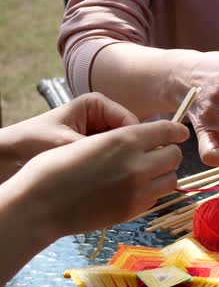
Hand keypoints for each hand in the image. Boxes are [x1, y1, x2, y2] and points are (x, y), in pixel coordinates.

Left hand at [0, 93, 138, 176]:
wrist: (6, 158)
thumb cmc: (31, 143)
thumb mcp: (69, 145)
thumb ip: (101, 150)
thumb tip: (131, 161)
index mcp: (98, 104)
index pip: (132, 124)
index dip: (137, 145)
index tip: (138, 166)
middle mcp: (101, 116)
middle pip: (130, 137)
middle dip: (128, 155)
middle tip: (127, 175)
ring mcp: (98, 134)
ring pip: (122, 150)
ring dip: (119, 164)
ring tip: (115, 179)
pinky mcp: (93, 150)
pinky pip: (111, 159)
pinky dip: (110, 170)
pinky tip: (107, 181)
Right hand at [4, 120, 188, 237]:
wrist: (41, 204)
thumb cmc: (55, 167)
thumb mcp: (92, 140)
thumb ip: (123, 139)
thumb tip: (146, 139)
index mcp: (126, 139)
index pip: (168, 131)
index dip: (176, 130)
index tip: (179, 132)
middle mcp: (138, 164)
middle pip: (175, 155)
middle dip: (169, 152)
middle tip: (159, 153)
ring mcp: (139, 190)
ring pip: (172, 179)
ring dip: (164, 173)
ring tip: (150, 172)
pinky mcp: (134, 210)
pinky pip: (156, 197)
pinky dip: (152, 191)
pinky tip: (136, 188)